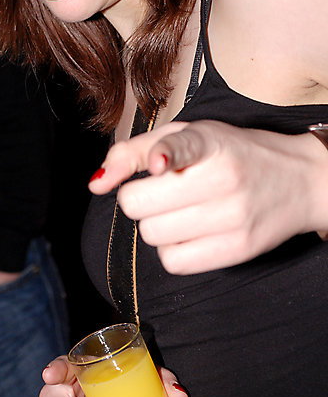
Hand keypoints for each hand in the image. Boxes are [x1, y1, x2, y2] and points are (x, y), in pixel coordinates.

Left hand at [90, 120, 327, 273]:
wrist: (299, 181)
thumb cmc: (231, 154)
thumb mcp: (187, 134)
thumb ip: (134, 151)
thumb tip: (97, 183)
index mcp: (210, 141)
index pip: (184, 146)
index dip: (167, 155)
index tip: (161, 163)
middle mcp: (223, 177)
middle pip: (138, 203)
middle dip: (139, 198)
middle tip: (161, 191)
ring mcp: (233, 216)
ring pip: (151, 234)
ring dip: (155, 225)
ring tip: (180, 209)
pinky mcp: (238, 249)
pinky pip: (173, 262)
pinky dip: (171, 249)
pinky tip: (190, 231)